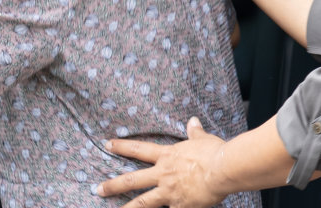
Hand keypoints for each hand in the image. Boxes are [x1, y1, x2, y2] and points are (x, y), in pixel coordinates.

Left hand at [99, 117, 232, 207]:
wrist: (223, 169)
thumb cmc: (214, 152)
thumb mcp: (203, 140)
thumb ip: (195, 133)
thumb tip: (192, 121)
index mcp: (168, 156)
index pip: (139, 149)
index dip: (122, 147)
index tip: (107, 144)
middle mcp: (163, 174)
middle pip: (132, 180)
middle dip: (113, 185)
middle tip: (97, 189)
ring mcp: (169, 192)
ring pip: (143, 203)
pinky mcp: (179, 206)